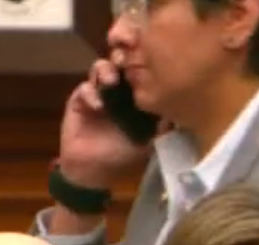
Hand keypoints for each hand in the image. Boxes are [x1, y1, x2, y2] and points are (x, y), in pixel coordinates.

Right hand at [58, 55, 151, 189]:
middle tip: (126, 61)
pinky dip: (90, 93)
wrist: (93, 170)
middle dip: (123, 60)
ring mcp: (99, 94)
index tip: (150, 63)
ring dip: (106, 71)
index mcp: (137, 100)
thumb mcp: (148, 143)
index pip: (141, 76)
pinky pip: (84, 89)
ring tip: (111, 80)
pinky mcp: (80, 100)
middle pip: (121, 66)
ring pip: (101, 70)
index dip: (144, 67)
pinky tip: (97, 105)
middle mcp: (119, 93)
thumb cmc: (123, 157)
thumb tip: (178, 115)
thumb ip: (161, 129)